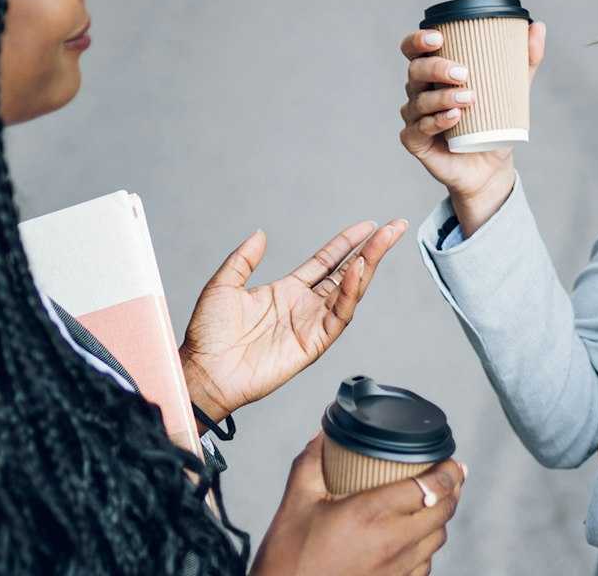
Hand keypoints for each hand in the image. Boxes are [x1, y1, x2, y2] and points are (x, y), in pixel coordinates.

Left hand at [179, 220, 406, 423]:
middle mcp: (304, 307)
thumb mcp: (223, 285)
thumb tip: (260, 234)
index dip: (347, 243)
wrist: (203, 371)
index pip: (325, 262)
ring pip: (349, 292)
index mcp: (286, 291)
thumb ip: (243, 259)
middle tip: (394, 228)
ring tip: (382, 241)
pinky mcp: (312, 344)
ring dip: (367, 266)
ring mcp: (310, 325)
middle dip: (371, 250)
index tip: (367, 226)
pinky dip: (349, 293)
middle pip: (346, 273)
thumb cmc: (208, 336)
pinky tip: (357, 271)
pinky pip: (337, 316)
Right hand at [252, 434, 465, 575]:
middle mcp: (391, 543)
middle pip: (443, 512)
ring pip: (437, 540)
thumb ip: (312, 462)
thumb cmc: (287, 557)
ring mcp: (395, 570)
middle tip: (450, 476)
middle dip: (452, 490)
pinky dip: (426, 547)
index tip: (452, 462)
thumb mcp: (296, 501)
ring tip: (434, 502)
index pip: (429, 487)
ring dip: (440, 518)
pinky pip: (425, 565)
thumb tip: (325, 434)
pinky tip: (414, 538)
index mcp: (370, 514)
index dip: (448, 471)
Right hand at [397, 21, 546, 236]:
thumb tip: (539, 26)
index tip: (438, 38)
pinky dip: (437, 122)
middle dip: (436, 68)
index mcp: (434, 74)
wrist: (492, 167)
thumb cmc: (494, 123)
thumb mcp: (514, 89)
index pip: (414, 50)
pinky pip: (418, 129)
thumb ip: (525, 59)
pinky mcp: (415, 142)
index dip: (418, 41)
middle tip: (463, 72)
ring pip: (419, 101)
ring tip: (470, 99)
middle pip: (415, 71)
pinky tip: (454, 118)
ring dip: (442, 97)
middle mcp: (419, 92)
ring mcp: (415, 118)